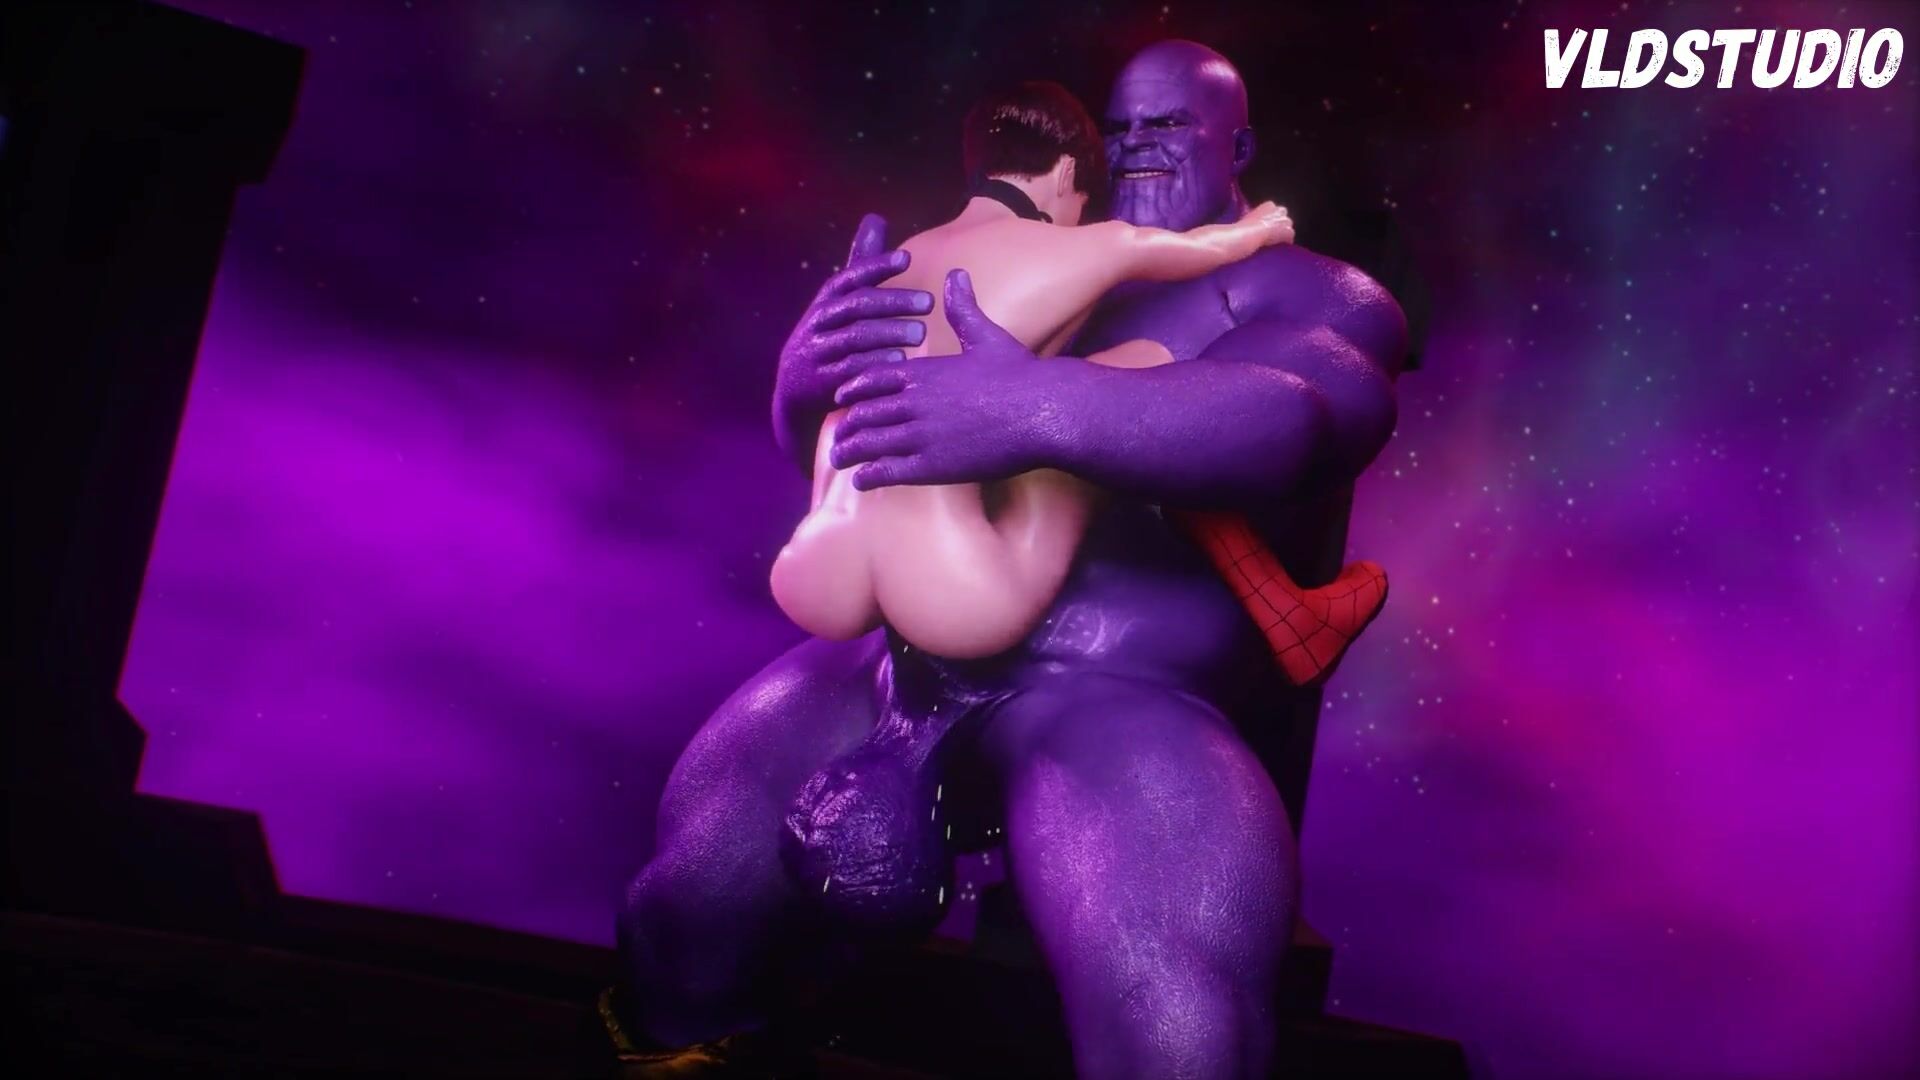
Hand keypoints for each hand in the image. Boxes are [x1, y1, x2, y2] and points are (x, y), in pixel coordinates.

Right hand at [773, 214, 933, 455]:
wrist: (795, 391)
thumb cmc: (830, 336)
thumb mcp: (841, 300)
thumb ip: (861, 264)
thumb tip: (876, 218)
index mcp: (827, 300)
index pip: (851, 277)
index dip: (876, 266)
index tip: (907, 259)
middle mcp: (819, 322)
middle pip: (857, 306)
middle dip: (893, 302)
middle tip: (929, 302)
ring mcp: (817, 352)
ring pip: (855, 337)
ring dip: (889, 333)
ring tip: (921, 333)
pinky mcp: (821, 382)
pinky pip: (849, 371)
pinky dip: (874, 364)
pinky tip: (900, 361)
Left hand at [830, 269, 1071, 489]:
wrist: (1044, 412)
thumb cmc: (1020, 374)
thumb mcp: (987, 336)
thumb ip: (963, 310)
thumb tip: (955, 275)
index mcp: (923, 372)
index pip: (871, 380)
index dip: (854, 390)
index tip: (843, 398)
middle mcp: (914, 402)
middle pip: (863, 414)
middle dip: (847, 425)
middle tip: (838, 434)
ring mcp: (920, 436)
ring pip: (867, 444)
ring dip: (848, 452)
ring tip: (839, 460)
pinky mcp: (931, 466)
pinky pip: (885, 472)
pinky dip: (867, 476)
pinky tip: (861, 481)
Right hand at [1244, 200, 1293, 245]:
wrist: (1250, 233)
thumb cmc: (1245, 227)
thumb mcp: (1248, 217)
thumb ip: (1256, 217)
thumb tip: (1253, 222)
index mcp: (1269, 205)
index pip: (1275, 211)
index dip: (1272, 220)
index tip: (1267, 226)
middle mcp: (1279, 210)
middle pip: (1284, 218)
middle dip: (1280, 225)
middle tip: (1272, 233)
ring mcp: (1285, 220)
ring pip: (1288, 227)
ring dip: (1283, 233)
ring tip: (1275, 240)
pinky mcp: (1288, 231)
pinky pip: (1290, 236)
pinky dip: (1286, 241)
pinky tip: (1279, 245)